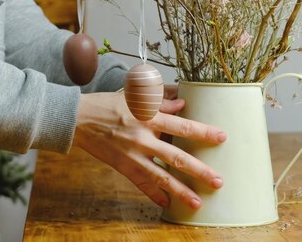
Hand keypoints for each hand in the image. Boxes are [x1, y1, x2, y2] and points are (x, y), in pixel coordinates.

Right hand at [73, 85, 226, 208]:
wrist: (79, 119)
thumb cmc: (109, 104)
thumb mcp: (136, 97)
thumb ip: (161, 101)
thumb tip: (183, 104)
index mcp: (149, 118)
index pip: (183, 127)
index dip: (203, 132)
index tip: (222, 137)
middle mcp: (143, 139)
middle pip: (177, 158)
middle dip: (199, 171)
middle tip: (218, 181)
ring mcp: (133, 156)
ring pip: (161, 177)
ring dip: (181, 191)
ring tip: (197, 202)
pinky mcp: (123, 167)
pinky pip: (141, 184)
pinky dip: (154, 195)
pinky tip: (167, 204)